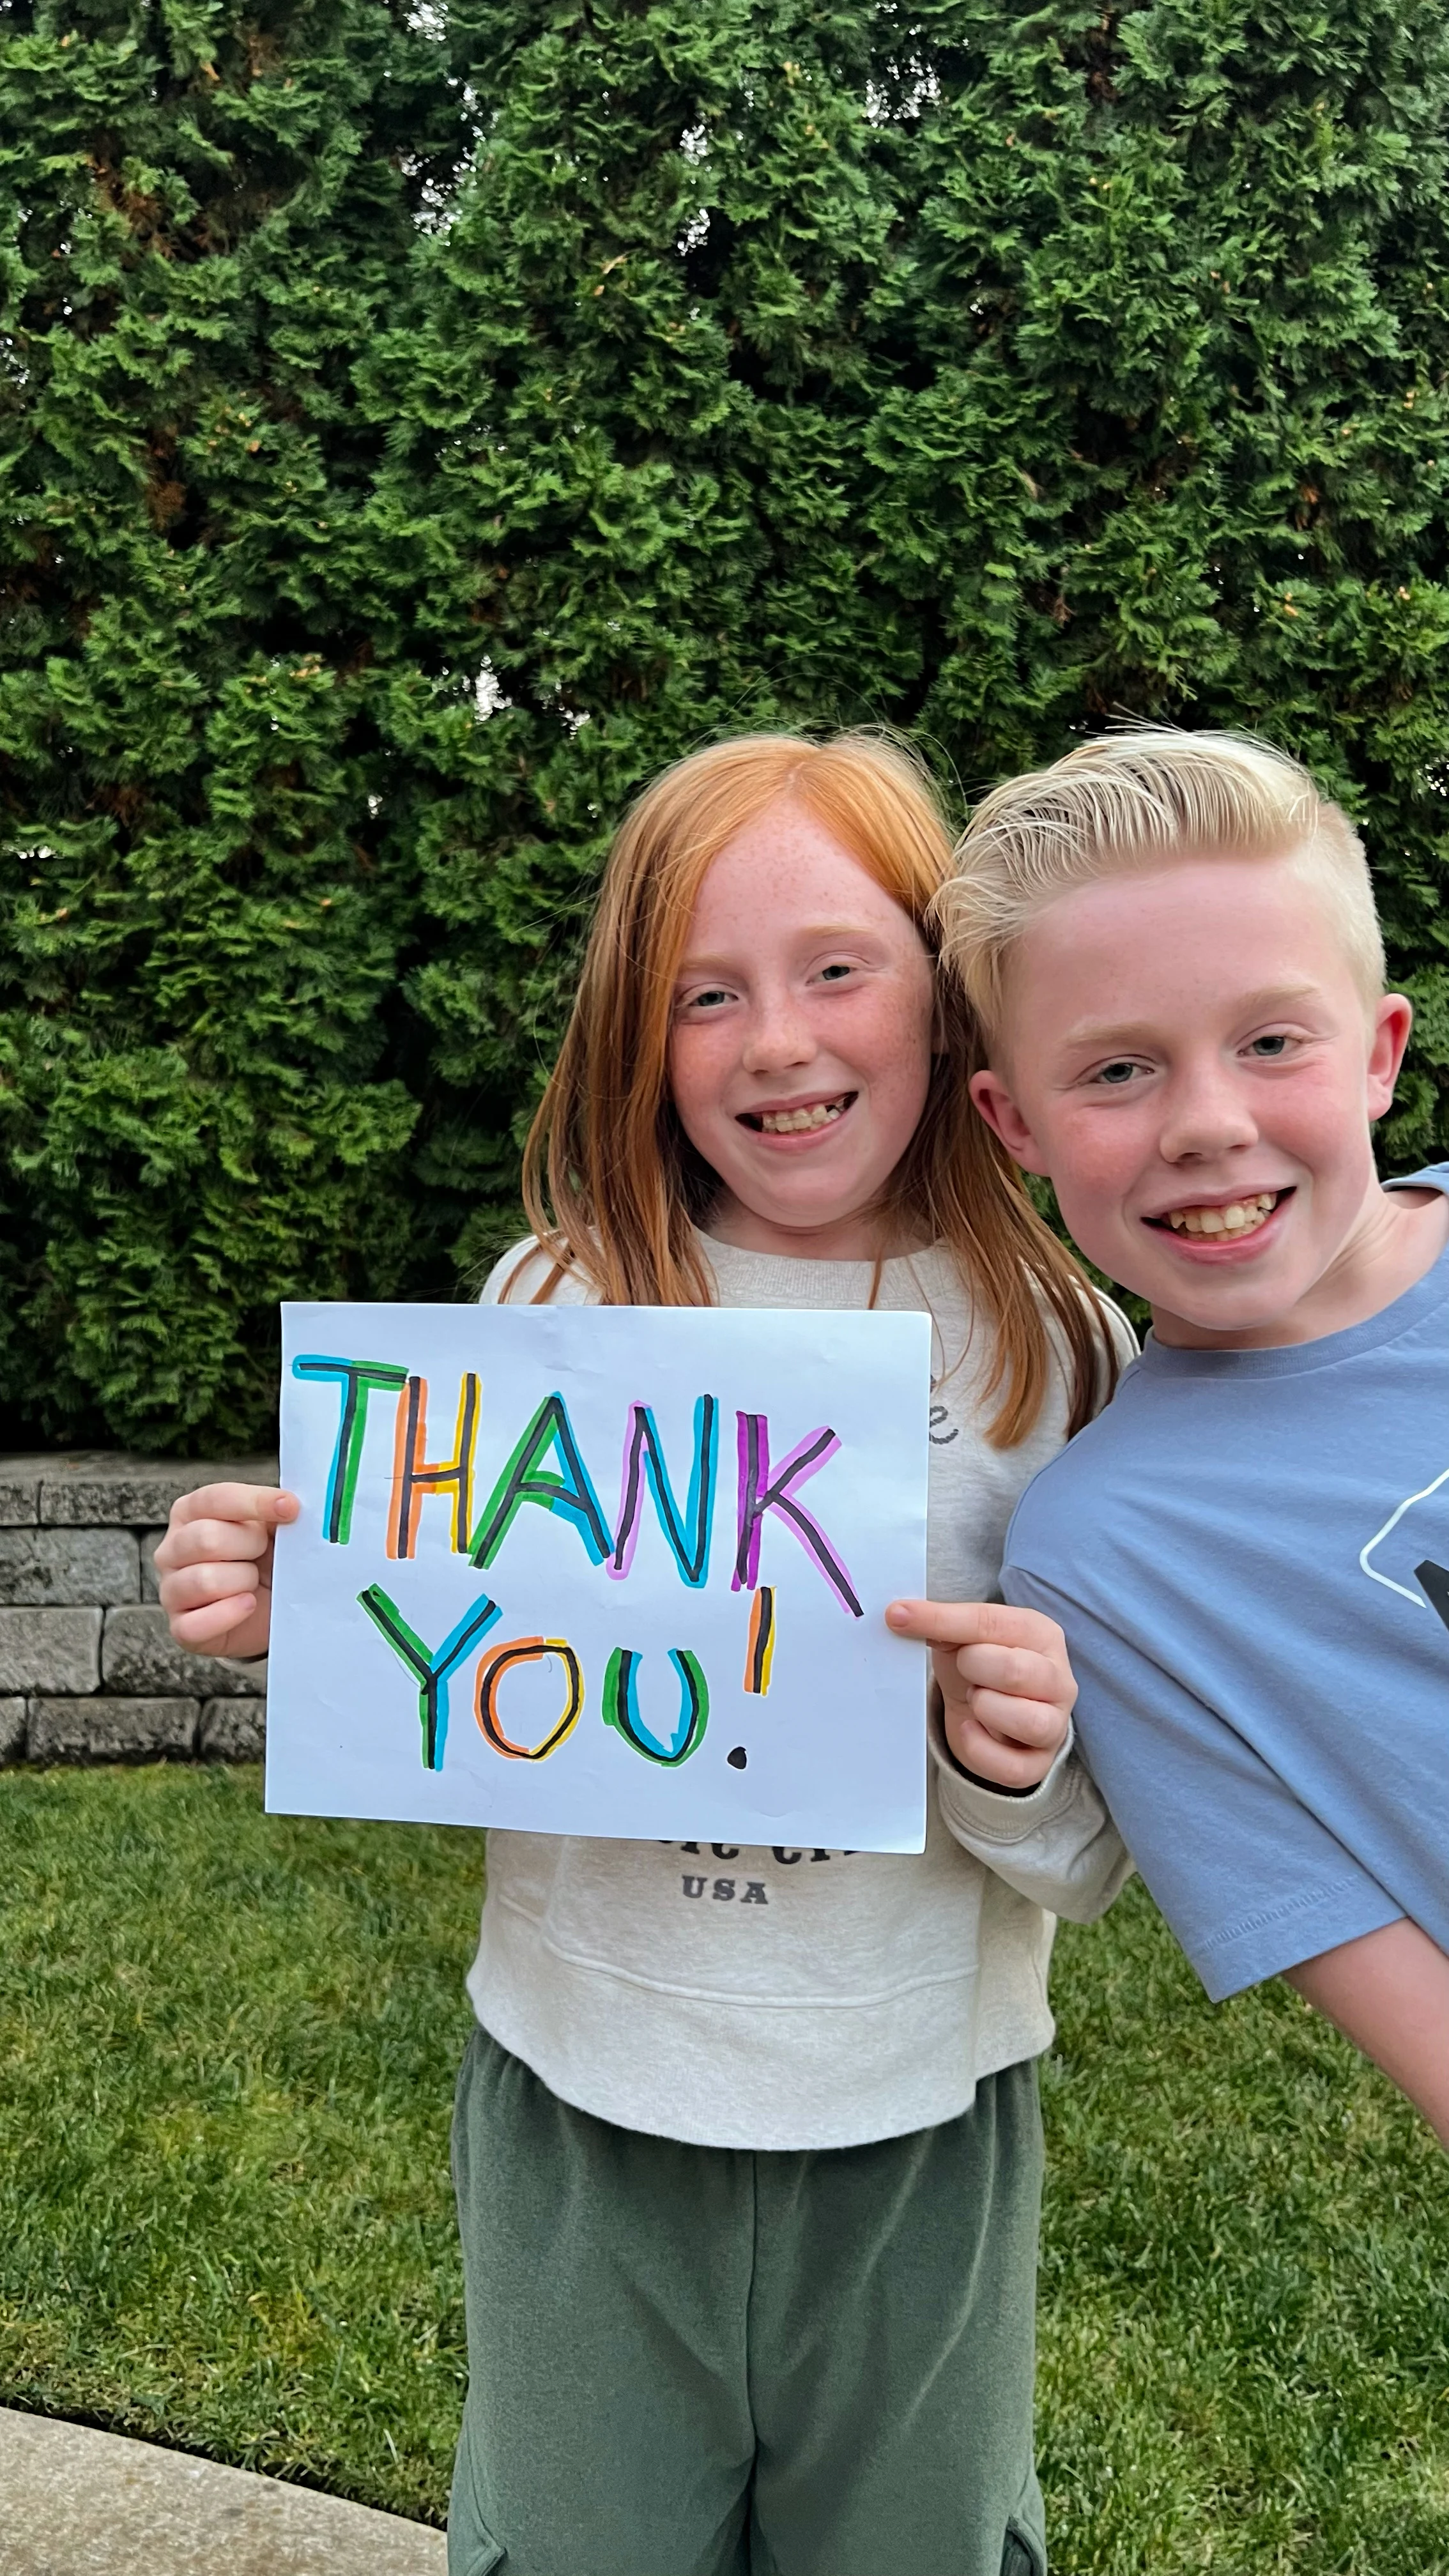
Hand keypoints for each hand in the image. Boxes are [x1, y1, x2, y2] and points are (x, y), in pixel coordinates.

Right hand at [153, 1483, 299, 1660]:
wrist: (272, 1608)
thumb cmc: (267, 1559)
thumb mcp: (272, 1528)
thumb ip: (275, 1512)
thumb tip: (289, 1505)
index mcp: (190, 1513)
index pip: (214, 1499)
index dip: (254, 1502)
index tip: (290, 1507)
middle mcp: (172, 1549)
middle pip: (206, 1538)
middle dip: (250, 1546)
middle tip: (265, 1554)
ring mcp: (171, 1589)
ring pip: (204, 1580)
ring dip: (244, 1581)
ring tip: (255, 1582)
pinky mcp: (181, 1628)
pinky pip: (197, 1624)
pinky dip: (230, 1614)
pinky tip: (248, 1605)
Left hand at [884, 1597, 1076, 1790]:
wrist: (985, 1712)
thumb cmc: (978, 1667)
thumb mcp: (961, 1639)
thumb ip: (940, 1624)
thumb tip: (900, 1615)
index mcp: (1041, 1634)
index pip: (991, 1623)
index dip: (941, 1620)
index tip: (897, 1616)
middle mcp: (1059, 1679)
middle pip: (1014, 1672)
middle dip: (972, 1668)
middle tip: (964, 1670)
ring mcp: (1054, 1724)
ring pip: (1029, 1722)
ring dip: (985, 1708)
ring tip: (974, 1699)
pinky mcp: (1039, 1763)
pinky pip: (1014, 1769)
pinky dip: (981, 1750)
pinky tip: (970, 1728)